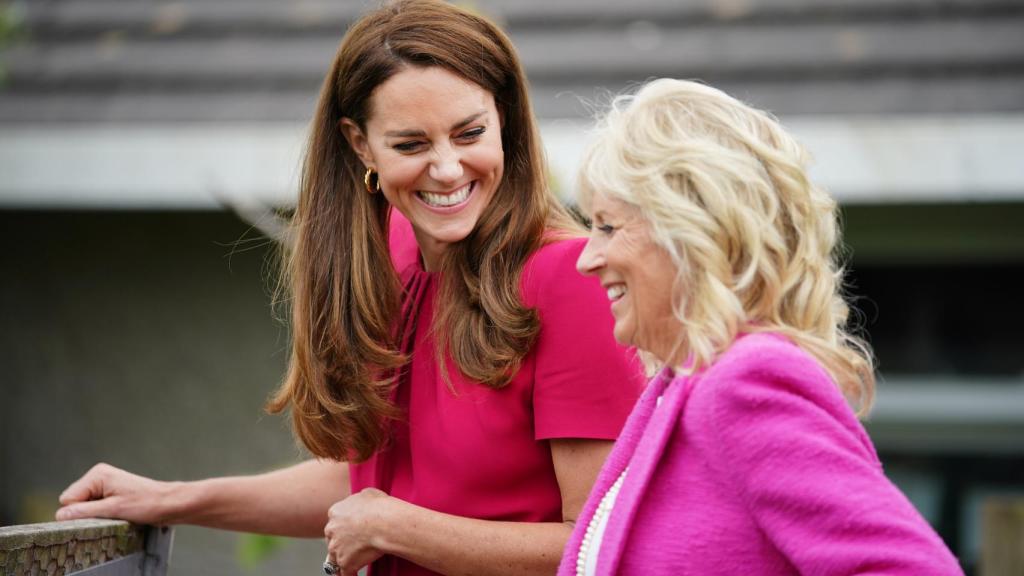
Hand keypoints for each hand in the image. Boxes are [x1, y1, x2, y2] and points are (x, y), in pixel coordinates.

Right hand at [55, 463, 176, 524]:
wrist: (168, 503)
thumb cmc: (146, 503)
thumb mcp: (113, 510)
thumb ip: (84, 512)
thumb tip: (60, 515)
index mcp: (97, 475)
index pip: (67, 499)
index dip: (79, 512)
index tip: (99, 515)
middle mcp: (98, 476)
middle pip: (73, 502)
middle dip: (86, 513)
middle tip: (109, 514)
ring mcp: (103, 484)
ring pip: (82, 507)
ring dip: (94, 514)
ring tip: (115, 513)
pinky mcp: (108, 493)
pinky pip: (92, 507)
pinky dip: (100, 514)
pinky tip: (116, 513)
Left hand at [324, 488, 397, 574]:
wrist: (384, 523)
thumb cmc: (379, 507)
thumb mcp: (367, 493)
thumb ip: (358, 500)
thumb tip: (361, 502)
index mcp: (335, 512)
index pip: (335, 522)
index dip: (343, 527)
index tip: (351, 531)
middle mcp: (331, 530)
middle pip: (332, 540)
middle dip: (341, 543)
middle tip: (352, 547)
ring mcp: (336, 548)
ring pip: (334, 558)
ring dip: (342, 561)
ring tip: (350, 565)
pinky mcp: (345, 563)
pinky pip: (344, 574)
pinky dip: (350, 575)